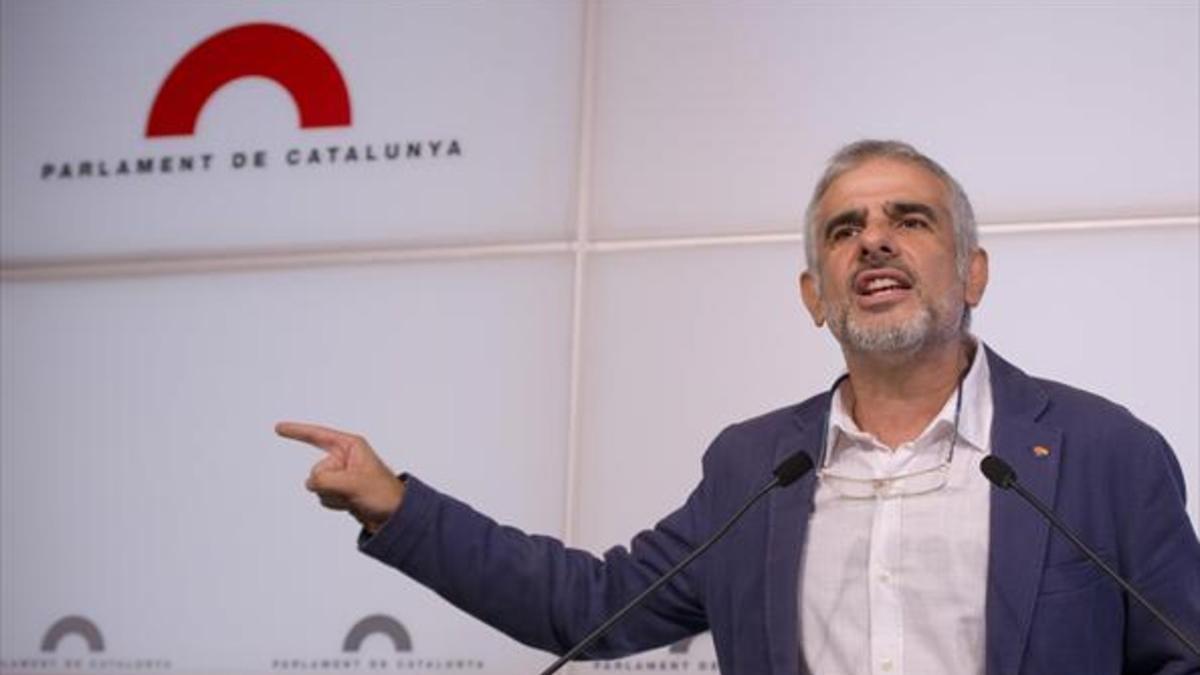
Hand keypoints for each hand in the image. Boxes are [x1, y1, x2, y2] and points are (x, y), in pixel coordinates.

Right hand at [275, 421, 405, 533]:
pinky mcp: (340, 490)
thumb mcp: (354, 484)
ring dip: (333, 496)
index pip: (318, 435)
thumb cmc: (384, 494)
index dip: (297, 431)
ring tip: (355, 497)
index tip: (279, 427)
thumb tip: (311, 482)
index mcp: (351, 446)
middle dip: (328, 484)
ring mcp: (341, 475)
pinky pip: (323, 497)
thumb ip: (327, 479)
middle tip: (352, 490)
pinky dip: (335, 503)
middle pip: (316, 470)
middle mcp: (344, 458)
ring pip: (318, 486)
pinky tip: (351, 504)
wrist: (394, 517)